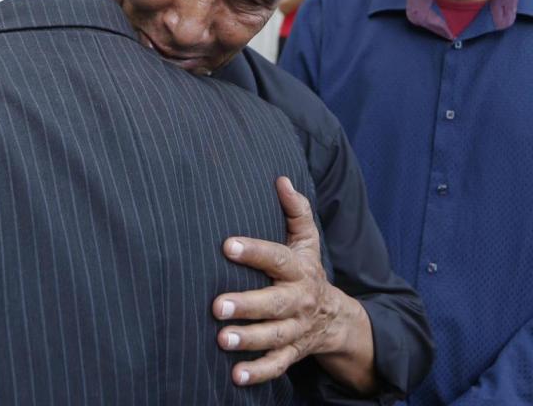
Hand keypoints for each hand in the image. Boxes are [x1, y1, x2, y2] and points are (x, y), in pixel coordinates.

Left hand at [211, 177, 341, 385]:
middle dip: (247, 305)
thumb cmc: (307, 272)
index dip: (253, 251)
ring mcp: (296, 329)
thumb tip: (281, 178)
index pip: (276, 258)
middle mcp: (298, 301)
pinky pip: (277, 366)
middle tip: (216, 304)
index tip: (227, 245)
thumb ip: (296, 211)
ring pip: (274, 336)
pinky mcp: (292, 352)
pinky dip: (258, 373)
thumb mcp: (307, 243)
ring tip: (221, 339)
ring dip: (248, 340)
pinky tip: (235, 376)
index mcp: (299, 270)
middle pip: (274, 304)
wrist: (337, 319)